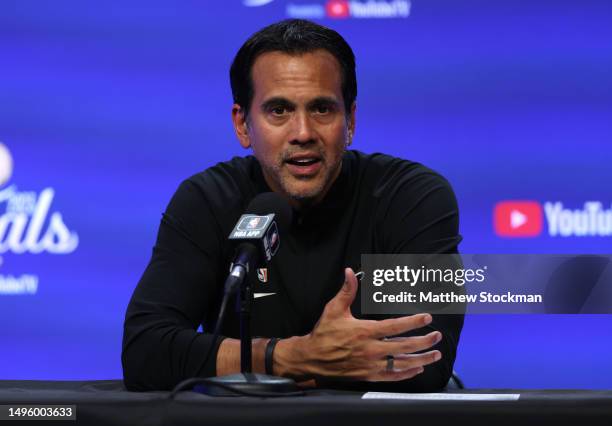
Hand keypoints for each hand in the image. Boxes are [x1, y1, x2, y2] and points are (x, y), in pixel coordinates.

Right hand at [276, 268, 441, 381]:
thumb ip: (346, 291)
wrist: (312, 359)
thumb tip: (349, 271)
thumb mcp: (334, 309)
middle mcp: (371, 350)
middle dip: (424, 341)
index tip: (427, 318)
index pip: (395, 327)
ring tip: (436, 355)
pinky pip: (393, 376)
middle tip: (437, 336)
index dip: (413, 322)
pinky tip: (417, 369)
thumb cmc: (324, 333)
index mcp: (365, 332)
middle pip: (405, 346)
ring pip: (402, 364)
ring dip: (422, 359)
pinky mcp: (369, 376)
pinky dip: (407, 373)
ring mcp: (371, 365)